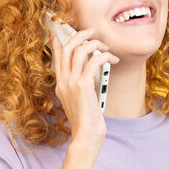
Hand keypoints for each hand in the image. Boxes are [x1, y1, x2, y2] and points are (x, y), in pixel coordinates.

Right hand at [50, 28, 119, 147]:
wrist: (86, 136)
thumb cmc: (87, 120)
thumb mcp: (79, 100)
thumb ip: (80, 84)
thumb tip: (89, 71)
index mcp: (61, 84)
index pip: (57, 57)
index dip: (59, 43)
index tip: (59, 33)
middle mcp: (63, 81)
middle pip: (68, 48)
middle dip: (80, 35)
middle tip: (92, 32)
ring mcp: (72, 82)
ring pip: (79, 50)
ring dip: (95, 44)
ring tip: (107, 47)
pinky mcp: (83, 85)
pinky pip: (93, 61)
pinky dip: (104, 56)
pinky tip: (112, 59)